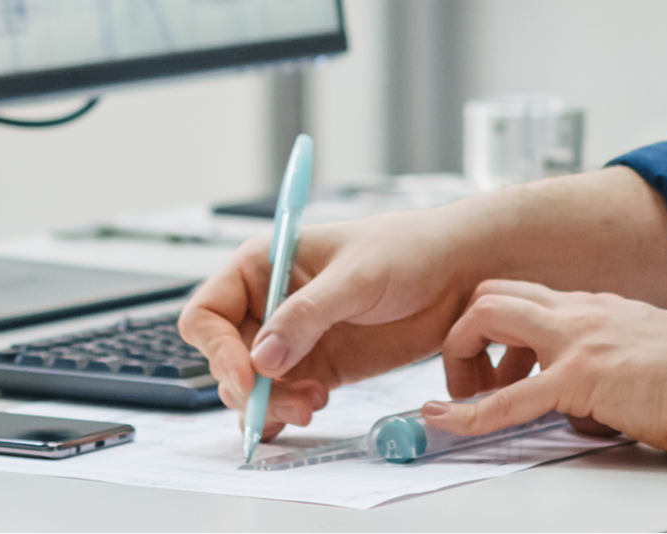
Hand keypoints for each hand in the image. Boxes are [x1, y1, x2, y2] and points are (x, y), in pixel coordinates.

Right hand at [177, 210, 476, 437]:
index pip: (208, 313)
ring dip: (272, 405)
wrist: (458, 273)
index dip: (217, 349)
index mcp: (263, 265)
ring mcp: (293, 339)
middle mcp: (270, 303)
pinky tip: (306, 414)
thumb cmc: (408, 251)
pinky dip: (284, 415)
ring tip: (314, 404)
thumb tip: (262, 358)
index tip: (249, 377)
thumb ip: (308, 314)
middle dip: (250, 388)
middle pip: (226, 359)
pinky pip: (283, 398)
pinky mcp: (319, 367)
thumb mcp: (357, 276)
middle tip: (291, 402)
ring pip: (253, 387)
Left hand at [428, 280, 666, 455]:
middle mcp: (581, 313)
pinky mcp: (580, 377)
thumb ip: (608, 372)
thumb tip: (588, 408)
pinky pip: (507, 398)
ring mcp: (577, 340)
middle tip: (469, 379)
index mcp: (597, 309)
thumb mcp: (645, 362)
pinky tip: (448, 421)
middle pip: (494, 292)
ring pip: (488, 316)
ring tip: (457, 399)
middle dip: (466, 333)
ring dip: (459, 357)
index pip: (527, 298)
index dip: (498, 331)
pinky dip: (468, 413)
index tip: (494, 368)